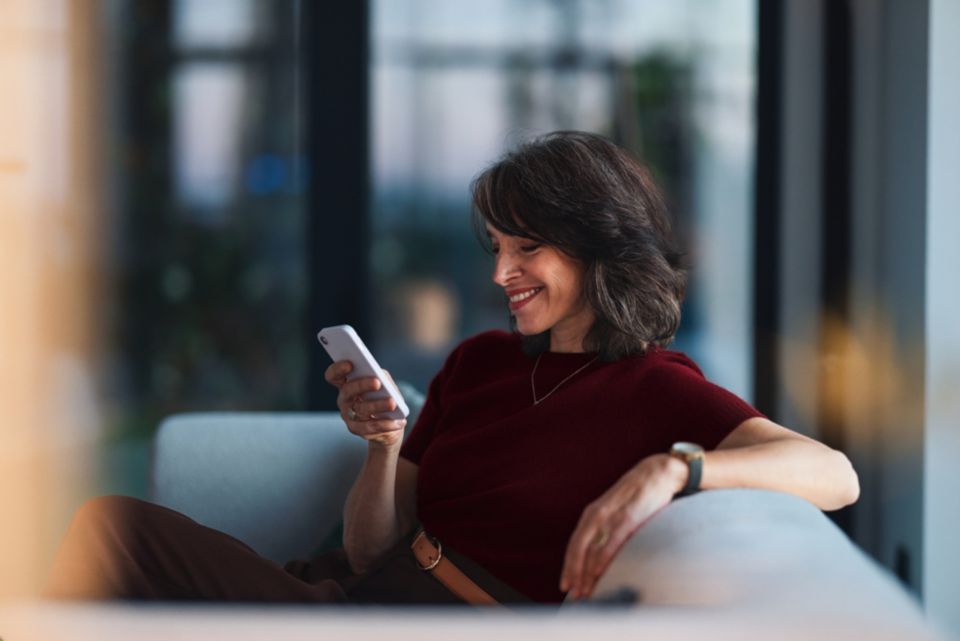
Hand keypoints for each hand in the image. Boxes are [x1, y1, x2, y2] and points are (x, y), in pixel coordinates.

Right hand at [324, 360, 405, 447]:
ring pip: (361, 409)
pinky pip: (370, 427)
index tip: (350, 363)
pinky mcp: (356, 429)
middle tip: (377, 382)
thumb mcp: (385, 384)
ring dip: (377, 405)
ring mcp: (348, 415)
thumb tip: (381, 377)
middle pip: (348, 390)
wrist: (391, 422)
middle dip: (362, 385)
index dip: (338, 369)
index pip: (334, 375)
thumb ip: (382, 377)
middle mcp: (344, 399)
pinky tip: (397, 422)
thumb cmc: (385, 396)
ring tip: (392, 403)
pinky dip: (385, 424)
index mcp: (346, 383)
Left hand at [559, 453, 687, 599]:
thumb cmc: (637, 497)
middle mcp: (596, 515)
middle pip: (578, 549)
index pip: (575, 544)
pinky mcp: (628, 518)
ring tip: (586, 592)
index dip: (569, 566)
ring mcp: (611, 516)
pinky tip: (598, 573)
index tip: (566, 586)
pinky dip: (602, 559)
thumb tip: (601, 556)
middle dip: (574, 573)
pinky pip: (611, 542)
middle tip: (573, 594)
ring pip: (593, 549)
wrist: (656, 473)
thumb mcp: (615, 511)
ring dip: (587, 573)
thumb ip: (607, 530)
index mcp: (592, 514)